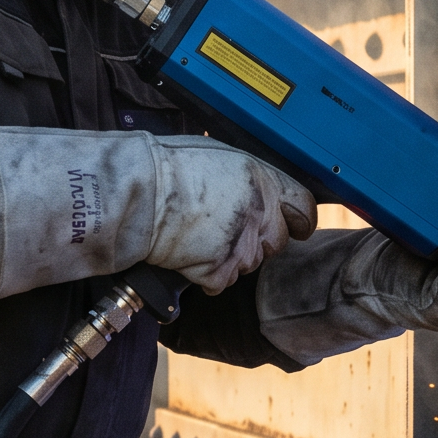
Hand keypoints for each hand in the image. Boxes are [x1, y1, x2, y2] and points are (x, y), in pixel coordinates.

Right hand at [0, 125, 314, 299]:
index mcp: (261, 176)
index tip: (299, 226)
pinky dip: (205, 275)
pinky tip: (186, 255)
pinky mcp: (221, 269)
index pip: (303, 205)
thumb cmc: (162, 168)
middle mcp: (259, 209)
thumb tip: (255, 185)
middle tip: (223, 232)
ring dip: (229, 258)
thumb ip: (245, 175)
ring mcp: (242, 242)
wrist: (134, 195)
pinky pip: (222, 281)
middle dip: (256, 240)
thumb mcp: (215, 156)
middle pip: (277, 240)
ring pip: (249, 264)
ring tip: (197, 238)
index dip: (301, 219)